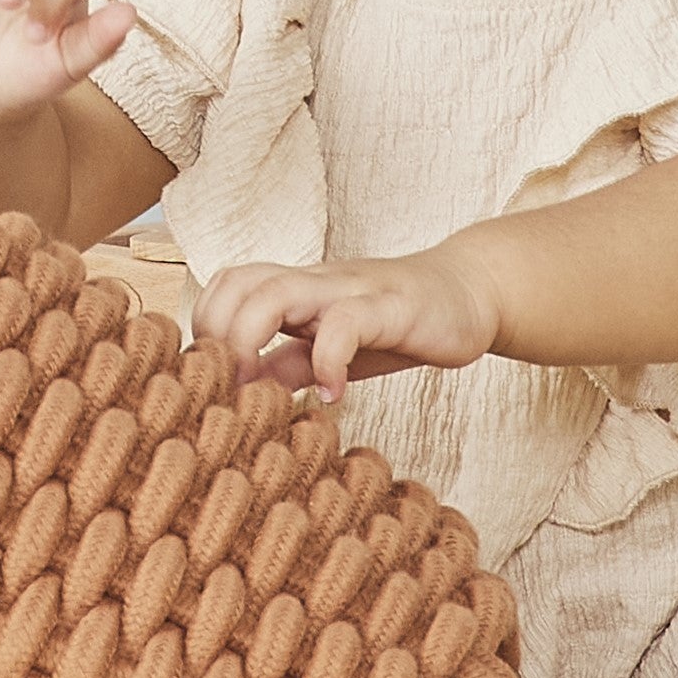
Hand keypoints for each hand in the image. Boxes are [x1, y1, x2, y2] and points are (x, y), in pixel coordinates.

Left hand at [193, 250, 501, 403]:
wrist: (470, 292)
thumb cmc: (395, 323)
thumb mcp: (331, 347)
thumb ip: (288, 365)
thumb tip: (239, 394)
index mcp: (295, 288)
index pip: (227, 286)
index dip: (207, 326)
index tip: (211, 379)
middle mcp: (314, 281)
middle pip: (239, 283)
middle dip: (218, 335)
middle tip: (226, 389)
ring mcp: (350, 289)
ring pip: (277, 292)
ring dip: (252, 341)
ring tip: (259, 393)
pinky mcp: (389, 307)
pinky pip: (345, 324)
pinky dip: (328, 362)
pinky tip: (332, 395)